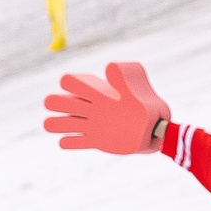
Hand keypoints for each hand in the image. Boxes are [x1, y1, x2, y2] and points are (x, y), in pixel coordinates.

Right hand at [44, 61, 170, 154]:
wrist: (155, 131)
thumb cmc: (149, 108)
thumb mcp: (137, 91)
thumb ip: (123, 78)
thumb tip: (108, 67)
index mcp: (98, 93)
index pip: (72, 82)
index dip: (69, 84)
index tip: (81, 91)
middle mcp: (91, 108)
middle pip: (59, 101)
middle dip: (55, 104)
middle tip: (70, 110)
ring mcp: (92, 125)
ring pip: (61, 122)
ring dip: (55, 124)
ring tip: (65, 127)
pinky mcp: (96, 141)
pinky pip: (73, 142)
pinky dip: (68, 142)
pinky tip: (69, 141)